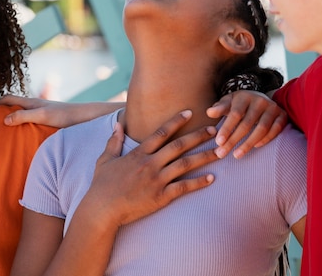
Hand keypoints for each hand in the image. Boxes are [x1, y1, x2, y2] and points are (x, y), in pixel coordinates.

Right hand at [0, 95, 122, 127]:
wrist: (85, 118)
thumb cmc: (65, 115)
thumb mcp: (42, 115)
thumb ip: (23, 116)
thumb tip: (4, 120)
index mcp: (31, 102)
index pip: (7, 99)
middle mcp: (34, 106)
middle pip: (12, 107)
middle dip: (0, 113)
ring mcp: (41, 114)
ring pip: (21, 115)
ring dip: (11, 121)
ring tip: (0, 134)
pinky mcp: (47, 122)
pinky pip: (30, 124)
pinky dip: (22, 127)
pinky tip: (21, 139)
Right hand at [79, 110, 217, 227]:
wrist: (102, 209)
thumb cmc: (102, 185)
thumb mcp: (105, 159)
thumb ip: (113, 141)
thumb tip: (118, 125)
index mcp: (139, 153)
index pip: (161, 132)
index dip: (176, 121)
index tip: (190, 112)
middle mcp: (150, 164)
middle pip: (179, 146)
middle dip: (198, 136)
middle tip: (214, 129)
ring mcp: (157, 180)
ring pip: (186, 164)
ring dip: (204, 156)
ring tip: (220, 151)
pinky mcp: (160, 196)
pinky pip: (183, 187)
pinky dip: (198, 183)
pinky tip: (212, 178)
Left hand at [206, 90, 286, 158]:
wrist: (261, 98)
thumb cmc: (239, 104)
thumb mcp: (228, 102)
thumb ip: (219, 108)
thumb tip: (209, 112)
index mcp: (245, 96)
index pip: (235, 114)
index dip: (227, 128)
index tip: (218, 142)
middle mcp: (260, 101)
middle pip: (246, 124)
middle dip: (233, 140)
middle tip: (222, 153)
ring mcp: (273, 108)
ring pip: (261, 129)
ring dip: (248, 144)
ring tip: (236, 155)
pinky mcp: (282, 115)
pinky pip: (275, 130)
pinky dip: (266, 139)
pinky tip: (255, 147)